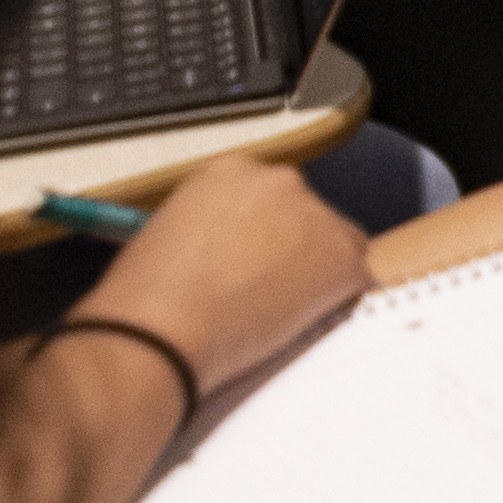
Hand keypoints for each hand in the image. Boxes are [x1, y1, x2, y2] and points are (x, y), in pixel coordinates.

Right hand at [81, 152, 367, 407]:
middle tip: (266, 291)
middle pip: (306, 216)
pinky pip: (357, 278)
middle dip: (293, 251)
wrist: (160, 331)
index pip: (269, 197)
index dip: (264, 236)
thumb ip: (208, 231)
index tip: (255, 260)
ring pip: (334, 246)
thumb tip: (226, 254)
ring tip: (272, 314)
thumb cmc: (146, 299)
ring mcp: (314, 215)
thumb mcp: (165, 239)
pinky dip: (337, 301)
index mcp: (229, 171)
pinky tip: (300, 322)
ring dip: (315, 276)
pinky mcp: (341, 257)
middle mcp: (277, 181)